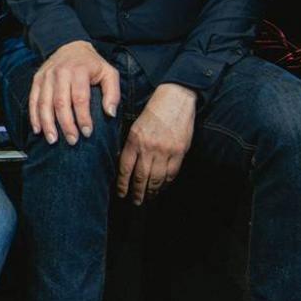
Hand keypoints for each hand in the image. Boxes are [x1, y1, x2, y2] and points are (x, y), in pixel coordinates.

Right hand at [28, 40, 120, 144]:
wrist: (70, 46)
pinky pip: (33, 100)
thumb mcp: (109, 73)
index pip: (80, 98)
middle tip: (72, 141)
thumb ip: (113, 93)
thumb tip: (110, 113)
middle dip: (66, 125)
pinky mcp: (37, 80)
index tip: (87, 133)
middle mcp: (60, 72)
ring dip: (48, 124)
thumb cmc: (92, 64)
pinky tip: (38, 130)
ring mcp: (46, 76)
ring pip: (45, 103)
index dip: (83, 117)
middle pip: (61, 103)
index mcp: (79, 70)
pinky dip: (34, 116)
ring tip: (53, 140)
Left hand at [116, 84, 196, 204]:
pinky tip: (162, 187)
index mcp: (134, 140)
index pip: (125, 168)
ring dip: (152, 191)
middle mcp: (148, 147)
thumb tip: (124, 164)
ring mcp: (164, 151)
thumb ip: (131, 145)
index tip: (122, 193)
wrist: (176, 99)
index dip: (123, 184)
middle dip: (137, 192)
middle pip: (140, 177)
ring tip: (149, 197)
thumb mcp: (136, 126)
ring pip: (156, 178)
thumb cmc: (155, 111)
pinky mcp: (179, 151)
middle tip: (136, 201)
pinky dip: (166, 183)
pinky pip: (171, 173)